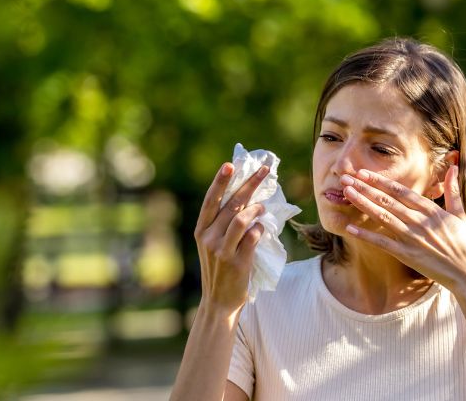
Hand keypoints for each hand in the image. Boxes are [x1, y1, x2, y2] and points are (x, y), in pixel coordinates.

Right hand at [193, 163, 268, 312]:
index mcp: (200, 230)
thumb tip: (245, 198)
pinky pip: (252, 237)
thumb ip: (223, 224)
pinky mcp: (237, 262)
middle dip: (250, 184)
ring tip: (263, 207)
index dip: (220, 181)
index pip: (211, 200)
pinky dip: (259, 229)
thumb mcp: (213, 245)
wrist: (218, 302)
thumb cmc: (220, 269)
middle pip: (231, 204)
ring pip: (242, 219)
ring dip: (257, 209)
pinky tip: (261, 229)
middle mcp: (208, 238)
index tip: (231, 164)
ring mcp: (222, 251)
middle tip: (265, 171)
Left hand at [340, 165, 465, 289]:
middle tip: (346, 178)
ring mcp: (411, 238)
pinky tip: (350, 228)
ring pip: (383, 217)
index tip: (365, 172)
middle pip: (387, 201)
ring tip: (347, 193)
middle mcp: (419, 222)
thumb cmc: (463, 243)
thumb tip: (454, 166)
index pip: (401, 191)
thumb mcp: (459, 214)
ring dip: (363, 204)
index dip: (381, 181)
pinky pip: (382, 243)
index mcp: (430, 210)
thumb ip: (453, 190)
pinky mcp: (407, 255)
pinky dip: (366, 235)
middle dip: (365, 188)